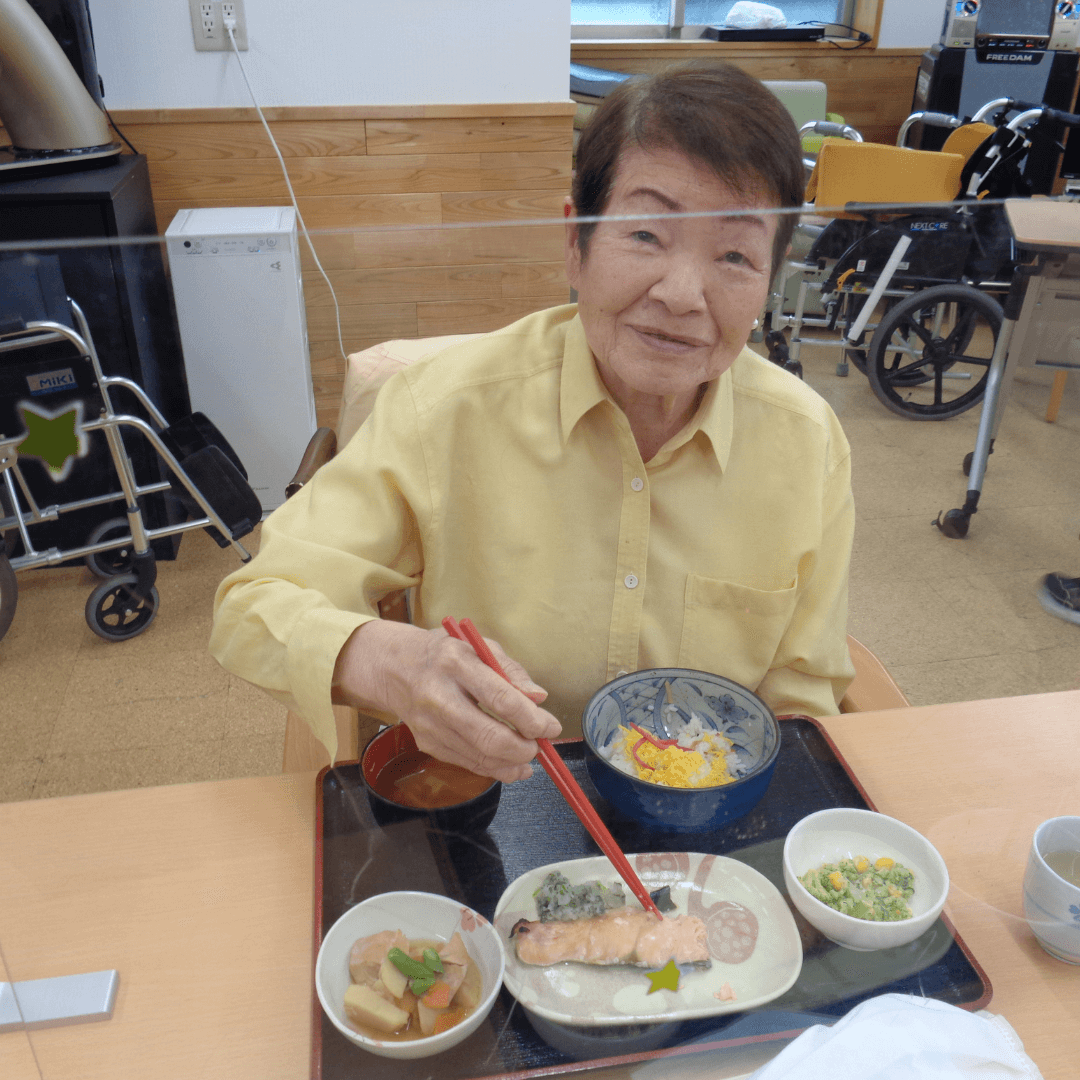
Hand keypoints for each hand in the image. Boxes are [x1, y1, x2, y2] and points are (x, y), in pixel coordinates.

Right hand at [333, 620, 561, 782]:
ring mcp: (429, 724)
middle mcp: (439, 695)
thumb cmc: (444, 654)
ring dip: (512, 764)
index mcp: (455, 663)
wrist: (394, 667)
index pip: (500, 699)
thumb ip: (512, 671)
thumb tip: (538, 698)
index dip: (531, 719)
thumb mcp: (479, 646)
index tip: (551, 727)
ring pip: (479, 756)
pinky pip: (467, 763)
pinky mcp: (426, 743)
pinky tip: (510, 765)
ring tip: (530, 758)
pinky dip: (493, 768)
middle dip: (523, 749)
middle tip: (540, 746)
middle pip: (489, 736)